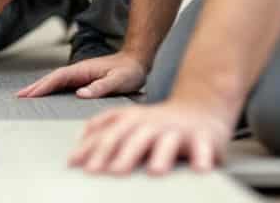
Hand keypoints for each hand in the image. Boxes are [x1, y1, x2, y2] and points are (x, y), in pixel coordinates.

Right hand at [17, 52, 146, 98]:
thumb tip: (80, 93)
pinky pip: (62, 85)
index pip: (58, 78)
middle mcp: (78, 71)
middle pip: (51, 78)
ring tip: (25, 96)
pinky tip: (45, 95)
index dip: (43, 86)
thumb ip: (100, 87)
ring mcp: (79, 75)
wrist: (136, 62)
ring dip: (40, 87)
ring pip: (55, 81)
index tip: (29, 94)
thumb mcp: (119, 81)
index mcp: (83, 70)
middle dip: (35, 87)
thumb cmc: (129, 71)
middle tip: (18, 96)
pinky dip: (50, 89)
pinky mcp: (82, 79)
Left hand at [69, 98, 234, 174]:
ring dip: (161, 156)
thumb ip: (103, 132)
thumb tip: (76, 152)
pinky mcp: (203, 138)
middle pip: (134, 138)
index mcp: (132, 120)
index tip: (77, 165)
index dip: (92, 148)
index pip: (107, 135)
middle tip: (112, 172)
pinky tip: (199, 170)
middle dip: (122, 155)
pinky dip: (202, 158)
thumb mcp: (128, 120)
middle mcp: (152, 124)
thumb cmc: (158, 122)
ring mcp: (177, 130)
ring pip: (167, 143)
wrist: (200, 107)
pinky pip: (203, 149)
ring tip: (154, 171)